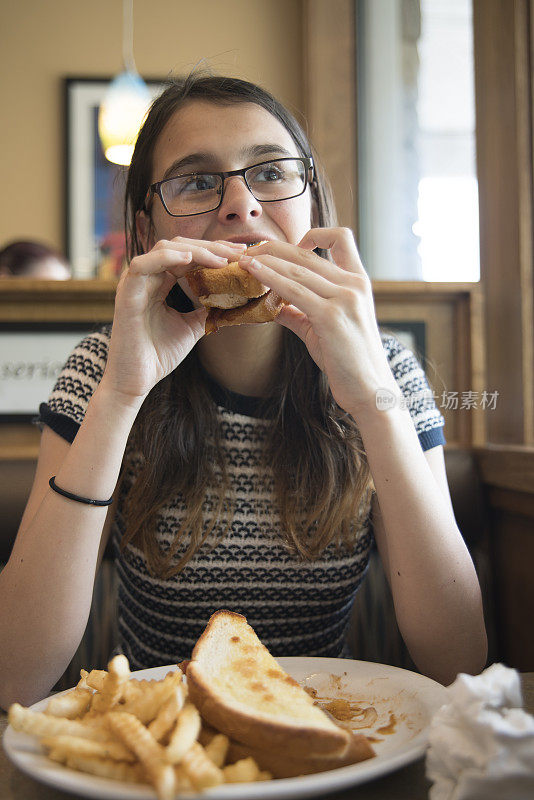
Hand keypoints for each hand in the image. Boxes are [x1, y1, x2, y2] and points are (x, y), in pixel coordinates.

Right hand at [102, 237, 246, 402]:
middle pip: (180, 247)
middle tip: (239, 252)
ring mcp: (134, 282)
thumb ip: (207, 310)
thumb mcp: (191, 327)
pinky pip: (143, 264)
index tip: (242, 255)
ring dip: (196, 250)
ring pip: (164, 249)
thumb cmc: (158, 355)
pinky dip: (166, 257)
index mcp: (159, 282)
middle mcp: (146, 277)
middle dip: (211, 247)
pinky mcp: (125, 292)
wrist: (136, 380)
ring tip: (222, 258)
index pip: (188, 255)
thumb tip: (234, 299)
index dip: (215, 252)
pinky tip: (189, 259)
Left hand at [241, 230, 398, 416]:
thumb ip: (301, 313)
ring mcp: (345, 299)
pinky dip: (269, 278)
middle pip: (307, 253)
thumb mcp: (325, 329)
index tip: (293, 245)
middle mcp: (354, 284)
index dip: (315, 233)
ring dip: (265, 261)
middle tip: (248, 251)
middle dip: (273, 248)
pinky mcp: (330, 317)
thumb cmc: (348, 361)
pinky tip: (253, 274)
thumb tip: (273, 307)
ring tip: (242, 261)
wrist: (370, 391)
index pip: (341, 238)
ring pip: (297, 269)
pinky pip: (293, 290)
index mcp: (358, 281)